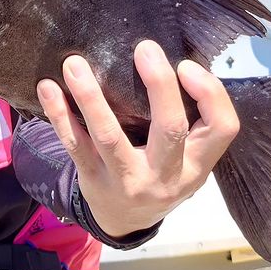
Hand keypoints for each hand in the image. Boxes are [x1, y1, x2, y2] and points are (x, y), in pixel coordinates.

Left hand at [37, 39, 239, 237]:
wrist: (125, 221)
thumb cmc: (158, 171)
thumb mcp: (185, 157)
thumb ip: (186, 119)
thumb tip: (168, 56)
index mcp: (197, 163)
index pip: (222, 128)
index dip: (210, 93)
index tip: (185, 64)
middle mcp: (167, 175)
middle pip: (169, 129)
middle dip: (159, 85)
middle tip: (144, 48)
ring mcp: (128, 181)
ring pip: (109, 137)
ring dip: (90, 97)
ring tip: (74, 64)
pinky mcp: (93, 181)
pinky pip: (74, 146)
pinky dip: (59, 114)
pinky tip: (48, 88)